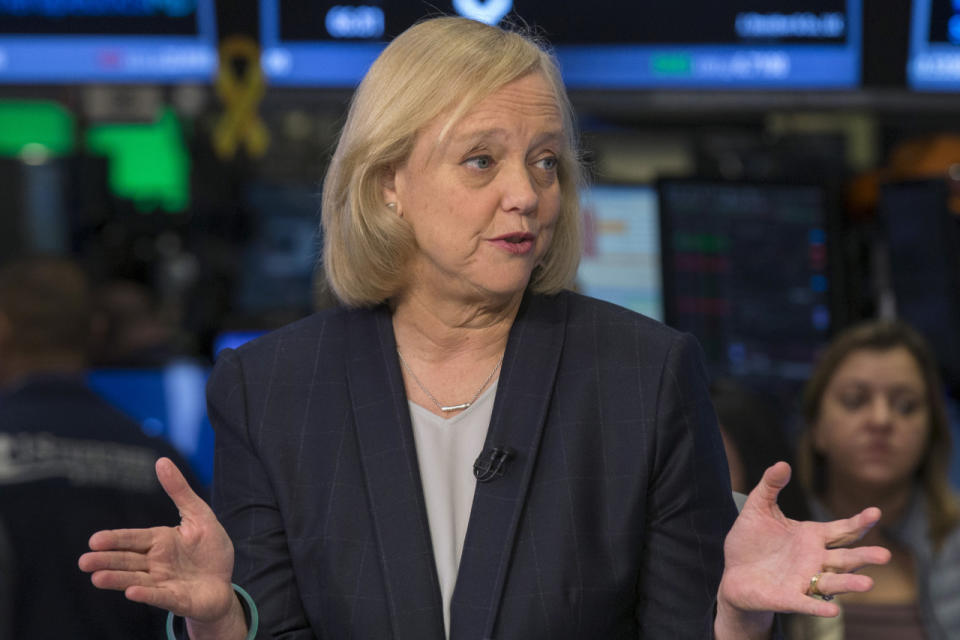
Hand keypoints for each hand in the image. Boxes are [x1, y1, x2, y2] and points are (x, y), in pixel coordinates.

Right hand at [78, 458, 237, 626]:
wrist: (223, 583)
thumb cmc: (209, 549)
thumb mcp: (199, 515)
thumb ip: (179, 491)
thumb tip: (161, 460)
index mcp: (160, 541)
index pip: (133, 539)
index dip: (116, 539)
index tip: (94, 539)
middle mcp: (156, 563)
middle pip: (128, 561)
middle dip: (107, 560)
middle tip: (84, 561)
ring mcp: (164, 583)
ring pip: (137, 580)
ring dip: (118, 579)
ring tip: (97, 578)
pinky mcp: (176, 599)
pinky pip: (160, 596)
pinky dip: (147, 595)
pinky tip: (132, 593)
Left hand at [717, 462, 890, 632]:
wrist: (733, 572)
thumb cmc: (750, 540)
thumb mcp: (758, 508)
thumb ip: (770, 486)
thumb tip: (783, 463)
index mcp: (812, 536)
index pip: (842, 530)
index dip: (859, 522)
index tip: (876, 512)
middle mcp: (815, 559)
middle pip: (845, 558)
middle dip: (864, 557)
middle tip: (885, 555)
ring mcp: (804, 580)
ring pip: (832, 582)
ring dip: (849, 584)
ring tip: (868, 584)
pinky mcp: (788, 597)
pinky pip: (806, 604)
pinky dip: (818, 607)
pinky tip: (833, 610)